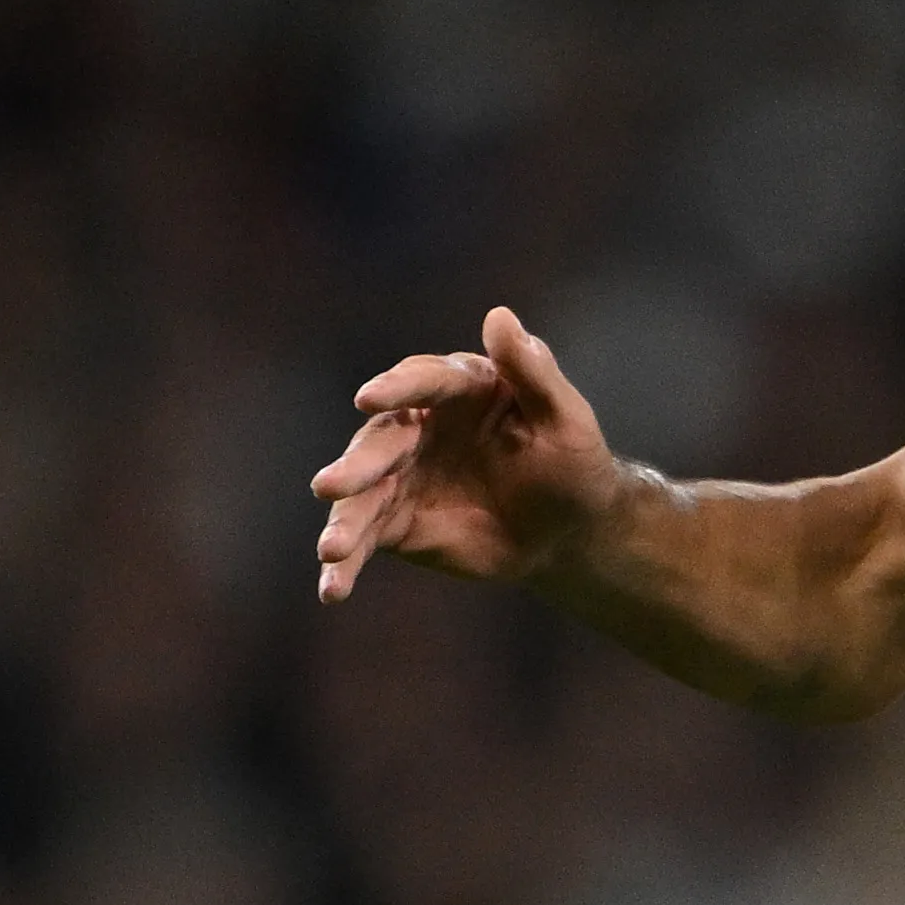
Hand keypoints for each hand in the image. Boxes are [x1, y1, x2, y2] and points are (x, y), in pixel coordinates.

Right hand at [308, 303, 624, 603]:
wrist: (569, 529)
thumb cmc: (573, 462)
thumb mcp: (566, 418)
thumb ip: (533, 371)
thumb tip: (500, 316)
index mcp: (456, 389)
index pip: (421, 383)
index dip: (395, 390)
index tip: (369, 399)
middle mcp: (417, 426)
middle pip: (380, 442)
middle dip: (356, 467)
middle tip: (331, 487)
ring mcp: (400, 475)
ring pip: (363, 495)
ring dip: (344, 522)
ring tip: (331, 550)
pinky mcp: (395, 521)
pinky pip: (365, 540)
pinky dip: (346, 564)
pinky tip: (332, 588)